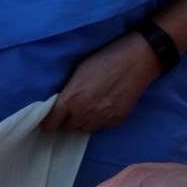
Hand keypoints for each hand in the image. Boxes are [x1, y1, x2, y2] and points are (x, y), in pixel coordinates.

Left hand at [42, 34, 160, 133]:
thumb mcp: (80, 70)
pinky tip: (105, 105)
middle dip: (66, 120)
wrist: (138, 58)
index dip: (48, 122)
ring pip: (84, 129)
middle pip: (67, 128)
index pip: (51, 122)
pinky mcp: (117, 119)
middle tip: (72, 109)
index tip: (49, 119)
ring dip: (83, 121)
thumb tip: (62, 104)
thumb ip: (69, 90)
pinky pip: (102, 126)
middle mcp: (85, 111)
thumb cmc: (107, 57)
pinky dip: (100, 119)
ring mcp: (102, 117)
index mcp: (72, 97)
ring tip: (90, 107)